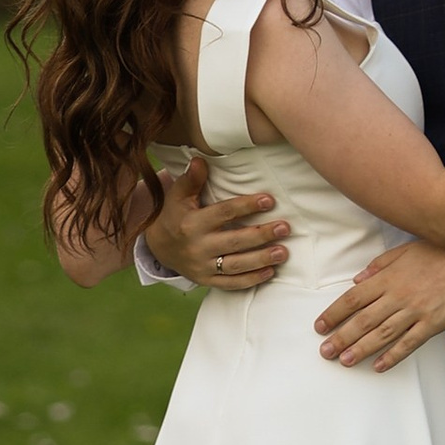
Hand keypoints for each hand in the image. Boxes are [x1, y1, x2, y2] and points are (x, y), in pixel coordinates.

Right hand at [143, 156, 288, 291]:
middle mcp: (198, 246)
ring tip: (282, 252)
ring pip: (235, 265)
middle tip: (284, 228)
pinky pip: (231, 284)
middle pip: (234, 241)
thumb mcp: (178, 196)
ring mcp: (203, 267)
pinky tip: (270, 272)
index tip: (269, 200)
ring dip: (261, 259)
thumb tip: (200, 160)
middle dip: (261, 235)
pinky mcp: (207, 281)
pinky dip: (251, 280)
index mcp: (192, 223)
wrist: (159, 247)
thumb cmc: (175, 215)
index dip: (246, 206)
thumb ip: (191, 179)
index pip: (224, 213)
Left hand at [315, 239, 444, 371]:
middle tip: (326, 351)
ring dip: (361, 349)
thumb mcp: (405, 251)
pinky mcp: (432, 324)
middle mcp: (398, 296)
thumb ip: (379, 265)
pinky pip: (409, 343)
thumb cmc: (439, 253)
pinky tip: (379, 366)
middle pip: (363, 320)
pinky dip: (393, 356)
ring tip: (345, 361)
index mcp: (388, 278)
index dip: (334, 313)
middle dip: (341, 337)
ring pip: (383, 334)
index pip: (353, 298)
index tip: (320, 326)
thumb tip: (357, 280)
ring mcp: (415, 311)